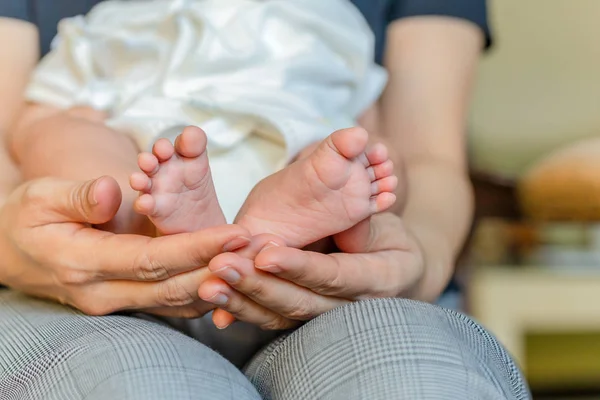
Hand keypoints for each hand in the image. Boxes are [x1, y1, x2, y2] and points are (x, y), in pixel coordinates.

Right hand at [0, 176, 250, 317]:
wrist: (11, 251)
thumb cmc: (25, 218)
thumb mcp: (40, 197)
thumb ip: (79, 195)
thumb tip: (114, 190)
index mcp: (82, 265)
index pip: (151, 260)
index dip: (196, 249)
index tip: (235, 235)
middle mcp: (103, 294)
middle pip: (172, 288)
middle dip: (219, 270)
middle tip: (259, 252)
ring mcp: (115, 303)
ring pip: (176, 302)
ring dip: (217, 284)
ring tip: (255, 263)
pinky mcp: (126, 300)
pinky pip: (170, 301)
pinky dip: (202, 291)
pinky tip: (231, 275)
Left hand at [198, 213, 425, 329]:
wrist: (390, 268)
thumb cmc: (389, 241)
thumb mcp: (389, 228)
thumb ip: (365, 229)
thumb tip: (343, 233)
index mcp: (377, 281)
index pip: (334, 277)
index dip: (299, 268)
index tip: (264, 255)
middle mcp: (348, 307)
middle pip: (299, 303)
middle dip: (258, 285)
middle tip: (221, 265)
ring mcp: (322, 315)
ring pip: (280, 315)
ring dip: (241, 300)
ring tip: (209, 284)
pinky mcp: (301, 314)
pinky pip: (271, 315)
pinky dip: (241, 306)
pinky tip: (214, 294)